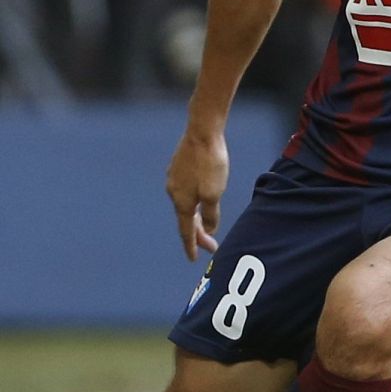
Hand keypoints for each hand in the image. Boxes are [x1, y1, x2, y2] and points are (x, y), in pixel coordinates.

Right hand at [167, 130, 227, 260]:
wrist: (202, 132)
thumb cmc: (210, 163)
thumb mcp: (215, 193)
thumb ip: (211, 213)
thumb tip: (209, 228)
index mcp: (182, 202)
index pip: (186, 231)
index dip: (191, 246)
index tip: (193, 259)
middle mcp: (174, 193)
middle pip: (186, 219)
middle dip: (198, 234)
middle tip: (211, 246)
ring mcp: (174, 179)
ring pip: (186, 205)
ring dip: (197, 218)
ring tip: (207, 228)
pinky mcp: (178, 168)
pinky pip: (186, 192)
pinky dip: (194, 202)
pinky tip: (200, 200)